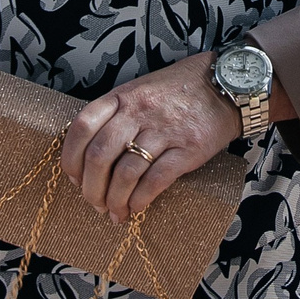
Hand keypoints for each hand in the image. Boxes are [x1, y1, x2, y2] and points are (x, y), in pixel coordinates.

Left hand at [61, 55, 239, 223]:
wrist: (228, 86)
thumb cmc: (180, 90)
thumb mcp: (142, 90)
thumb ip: (117, 114)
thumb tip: (91, 155)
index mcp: (123, 96)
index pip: (82, 127)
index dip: (71, 158)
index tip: (74, 178)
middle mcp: (139, 112)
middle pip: (100, 156)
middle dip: (91, 188)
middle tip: (94, 203)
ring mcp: (164, 131)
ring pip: (125, 173)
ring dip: (115, 200)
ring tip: (115, 212)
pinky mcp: (187, 149)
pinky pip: (155, 180)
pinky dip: (140, 200)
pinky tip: (137, 208)